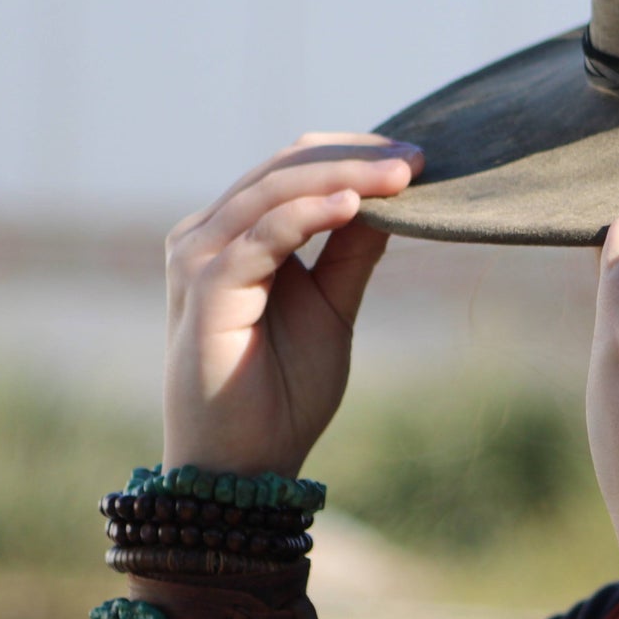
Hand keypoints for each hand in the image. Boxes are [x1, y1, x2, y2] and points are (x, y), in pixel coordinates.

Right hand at [162, 132, 423, 478]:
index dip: (353, 153)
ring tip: (401, 176)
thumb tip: (392, 197)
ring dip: (343, 177)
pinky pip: (262, 238)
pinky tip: (354, 205)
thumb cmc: (282, 390)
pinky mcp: (205, 290)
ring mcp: (200, 258)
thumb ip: (352, 251)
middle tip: (418, 159)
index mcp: (235, 234)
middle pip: (285, 170)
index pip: (292, 167)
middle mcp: (208, 236)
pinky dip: (308, 214)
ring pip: (274, 192)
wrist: (246, 465)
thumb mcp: (332, 305)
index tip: (415, 156)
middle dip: (356, 158)